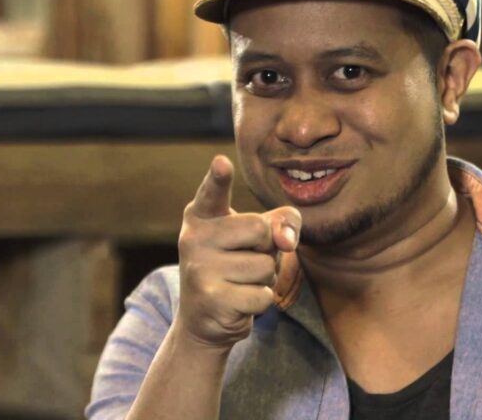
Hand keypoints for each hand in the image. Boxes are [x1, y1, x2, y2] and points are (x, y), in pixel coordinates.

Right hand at [174, 155, 300, 349]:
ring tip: (239, 282)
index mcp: (201, 216)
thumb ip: (281, 222)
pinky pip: (263, 295)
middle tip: (243, 260)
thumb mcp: (257, 237)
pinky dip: (261, 301)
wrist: (204, 320)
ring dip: (264, 278)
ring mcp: (199, 270)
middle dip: (265, 248)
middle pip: (260, 229)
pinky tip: (239, 302)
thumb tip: (287, 240)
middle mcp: (193, 238)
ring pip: (264, 266)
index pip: (213, 192)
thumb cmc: (235, 265)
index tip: (222, 162)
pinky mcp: (212, 300)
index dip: (219, 177)